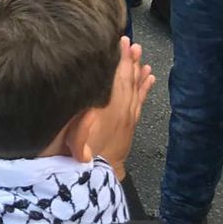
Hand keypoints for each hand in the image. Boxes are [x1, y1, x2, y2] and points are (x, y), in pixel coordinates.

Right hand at [87, 37, 153, 180]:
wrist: (96, 181)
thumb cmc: (79, 159)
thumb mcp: (73, 144)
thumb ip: (80, 130)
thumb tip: (90, 109)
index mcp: (108, 111)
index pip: (117, 79)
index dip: (120, 60)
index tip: (122, 42)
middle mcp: (121, 112)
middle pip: (128, 80)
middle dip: (130, 61)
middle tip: (132, 43)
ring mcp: (127, 118)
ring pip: (136, 89)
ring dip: (138, 71)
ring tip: (141, 56)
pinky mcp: (130, 125)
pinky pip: (140, 101)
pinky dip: (145, 87)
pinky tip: (149, 77)